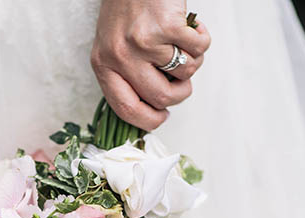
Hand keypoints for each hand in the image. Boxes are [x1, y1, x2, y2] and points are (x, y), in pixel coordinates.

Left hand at [91, 0, 210, 130]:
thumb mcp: (113, 46)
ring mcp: (144, 41)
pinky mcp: (167, 26)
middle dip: (180, 94)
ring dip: (193, 61)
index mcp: (103, 64)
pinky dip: (202, 39)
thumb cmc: (127, 8)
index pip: (126, 110)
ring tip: (184, 44)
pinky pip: (198, 49)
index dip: (150, 120)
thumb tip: (151, 108)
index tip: (162, 116)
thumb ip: (125, 75)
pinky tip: (191, 28)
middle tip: (183, 82)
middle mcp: (120, 55)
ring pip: (184, 73)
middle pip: (161, 98)